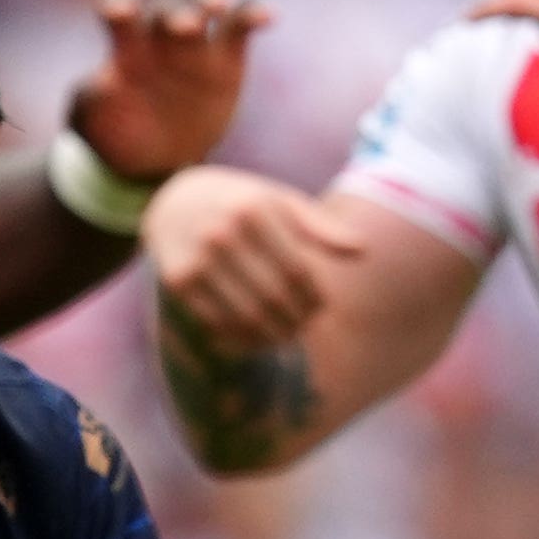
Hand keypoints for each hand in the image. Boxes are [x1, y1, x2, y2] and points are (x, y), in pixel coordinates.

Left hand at [72, 0, 268, 182]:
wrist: (154, 157)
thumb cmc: (114, 132)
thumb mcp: (92, 123)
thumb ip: (91, 100)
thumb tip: (104, 80)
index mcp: (124, 48)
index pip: (119, 16)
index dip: (119, 8)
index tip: (119, 11)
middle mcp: (159, 37)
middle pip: (168, 9)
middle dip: (176, 13)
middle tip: (183, 25)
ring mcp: (196, 43)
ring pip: (204, 5)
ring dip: (210, 0)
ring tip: (218, 6)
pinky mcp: (227, 55)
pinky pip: (241, 24)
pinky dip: (254, 12)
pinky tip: (270, 15)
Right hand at [146, 167, 368, 347]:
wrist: (175, 199)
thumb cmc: (242, 203)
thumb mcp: (280, 201)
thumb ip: (320, 226)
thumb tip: (363, 251)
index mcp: (255, 210)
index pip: (297, 271)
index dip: (314, 297)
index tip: (321, 308)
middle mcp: (222, 233)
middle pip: (274, 298)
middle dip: (296, 320)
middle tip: (305, 327)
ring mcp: (197, 258)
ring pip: (247, 317)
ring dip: (273, 337)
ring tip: (286, 337)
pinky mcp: (178, 281)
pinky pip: (218, 323)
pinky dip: (242, 339)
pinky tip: (256, 339)